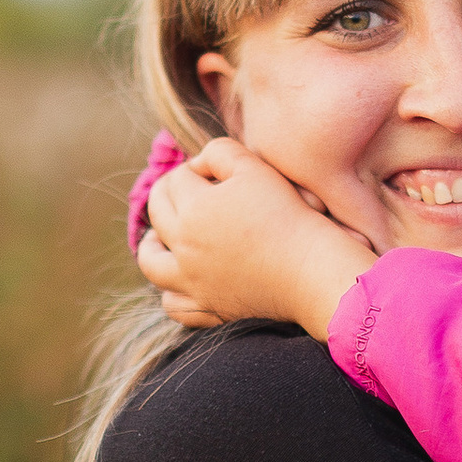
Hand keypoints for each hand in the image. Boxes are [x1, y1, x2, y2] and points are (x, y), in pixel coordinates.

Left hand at [136, 135, 375, 335]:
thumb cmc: (288, 215)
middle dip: (167, 194)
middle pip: (157, 211)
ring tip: (162, 236)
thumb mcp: (255, 168)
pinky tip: (183, 280)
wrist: (310, 269)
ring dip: (152, 243)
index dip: (195, 168)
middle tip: (186, 190)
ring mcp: (190, 281)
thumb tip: (197, 163)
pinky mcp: (205, 309)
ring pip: (150, 261)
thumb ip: (219, 153)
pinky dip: (171, 291)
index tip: (214, 172)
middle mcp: (182, 245)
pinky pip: (171, 304)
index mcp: (193, 208)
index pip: (177, 177)